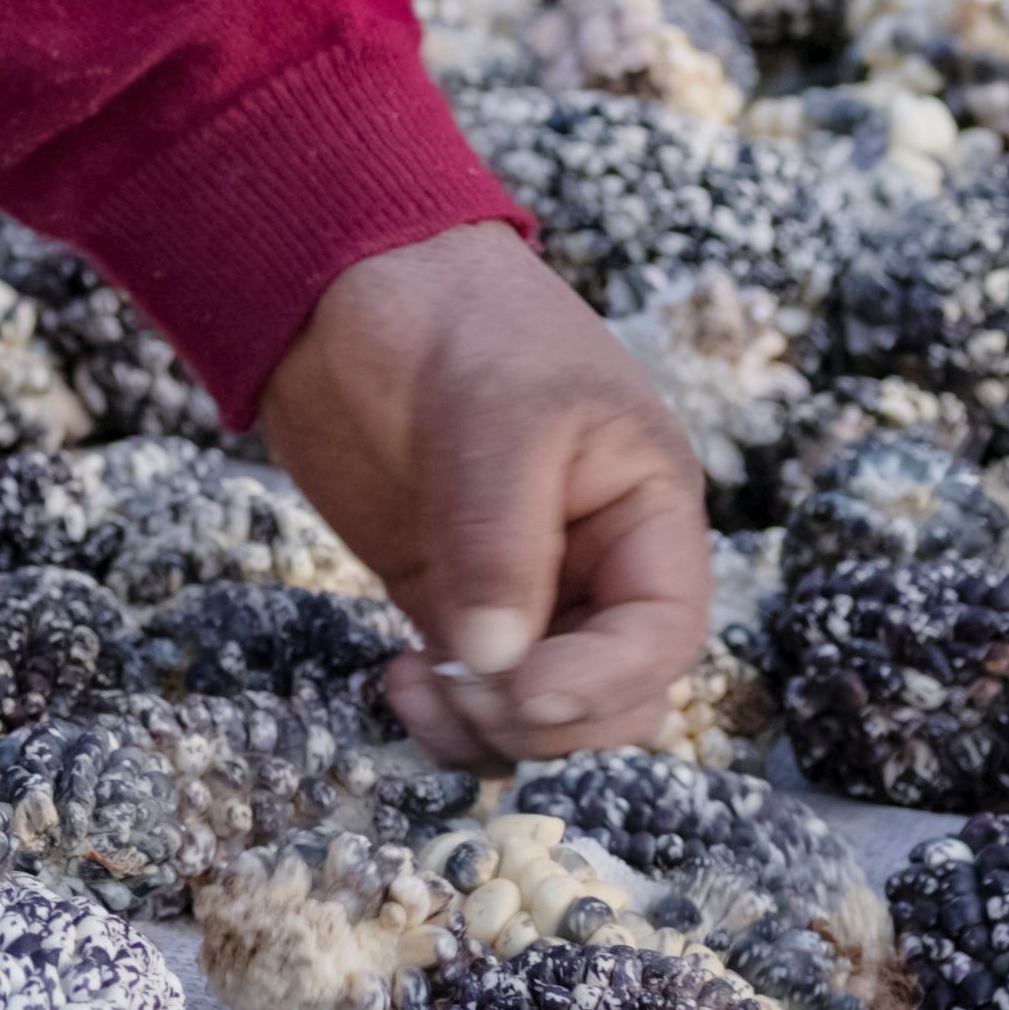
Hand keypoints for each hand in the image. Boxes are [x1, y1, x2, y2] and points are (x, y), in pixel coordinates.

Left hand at [253, 219, 713, 768]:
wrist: (346, 279)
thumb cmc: (451, 315)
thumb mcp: (496, 410)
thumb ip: (500, 537)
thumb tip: (496, 662)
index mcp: (645, 511)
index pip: (661, 634)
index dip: (604, 683)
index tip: (523, 692)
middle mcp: (598, 563)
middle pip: (612, 696)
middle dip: (546, 719)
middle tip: (462, 690)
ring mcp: (521, 588)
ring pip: (541, 710)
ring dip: (489, 730)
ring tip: (418, 690)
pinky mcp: (450, 599)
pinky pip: (472, 689)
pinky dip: (443, 712)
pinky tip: (398, 685)